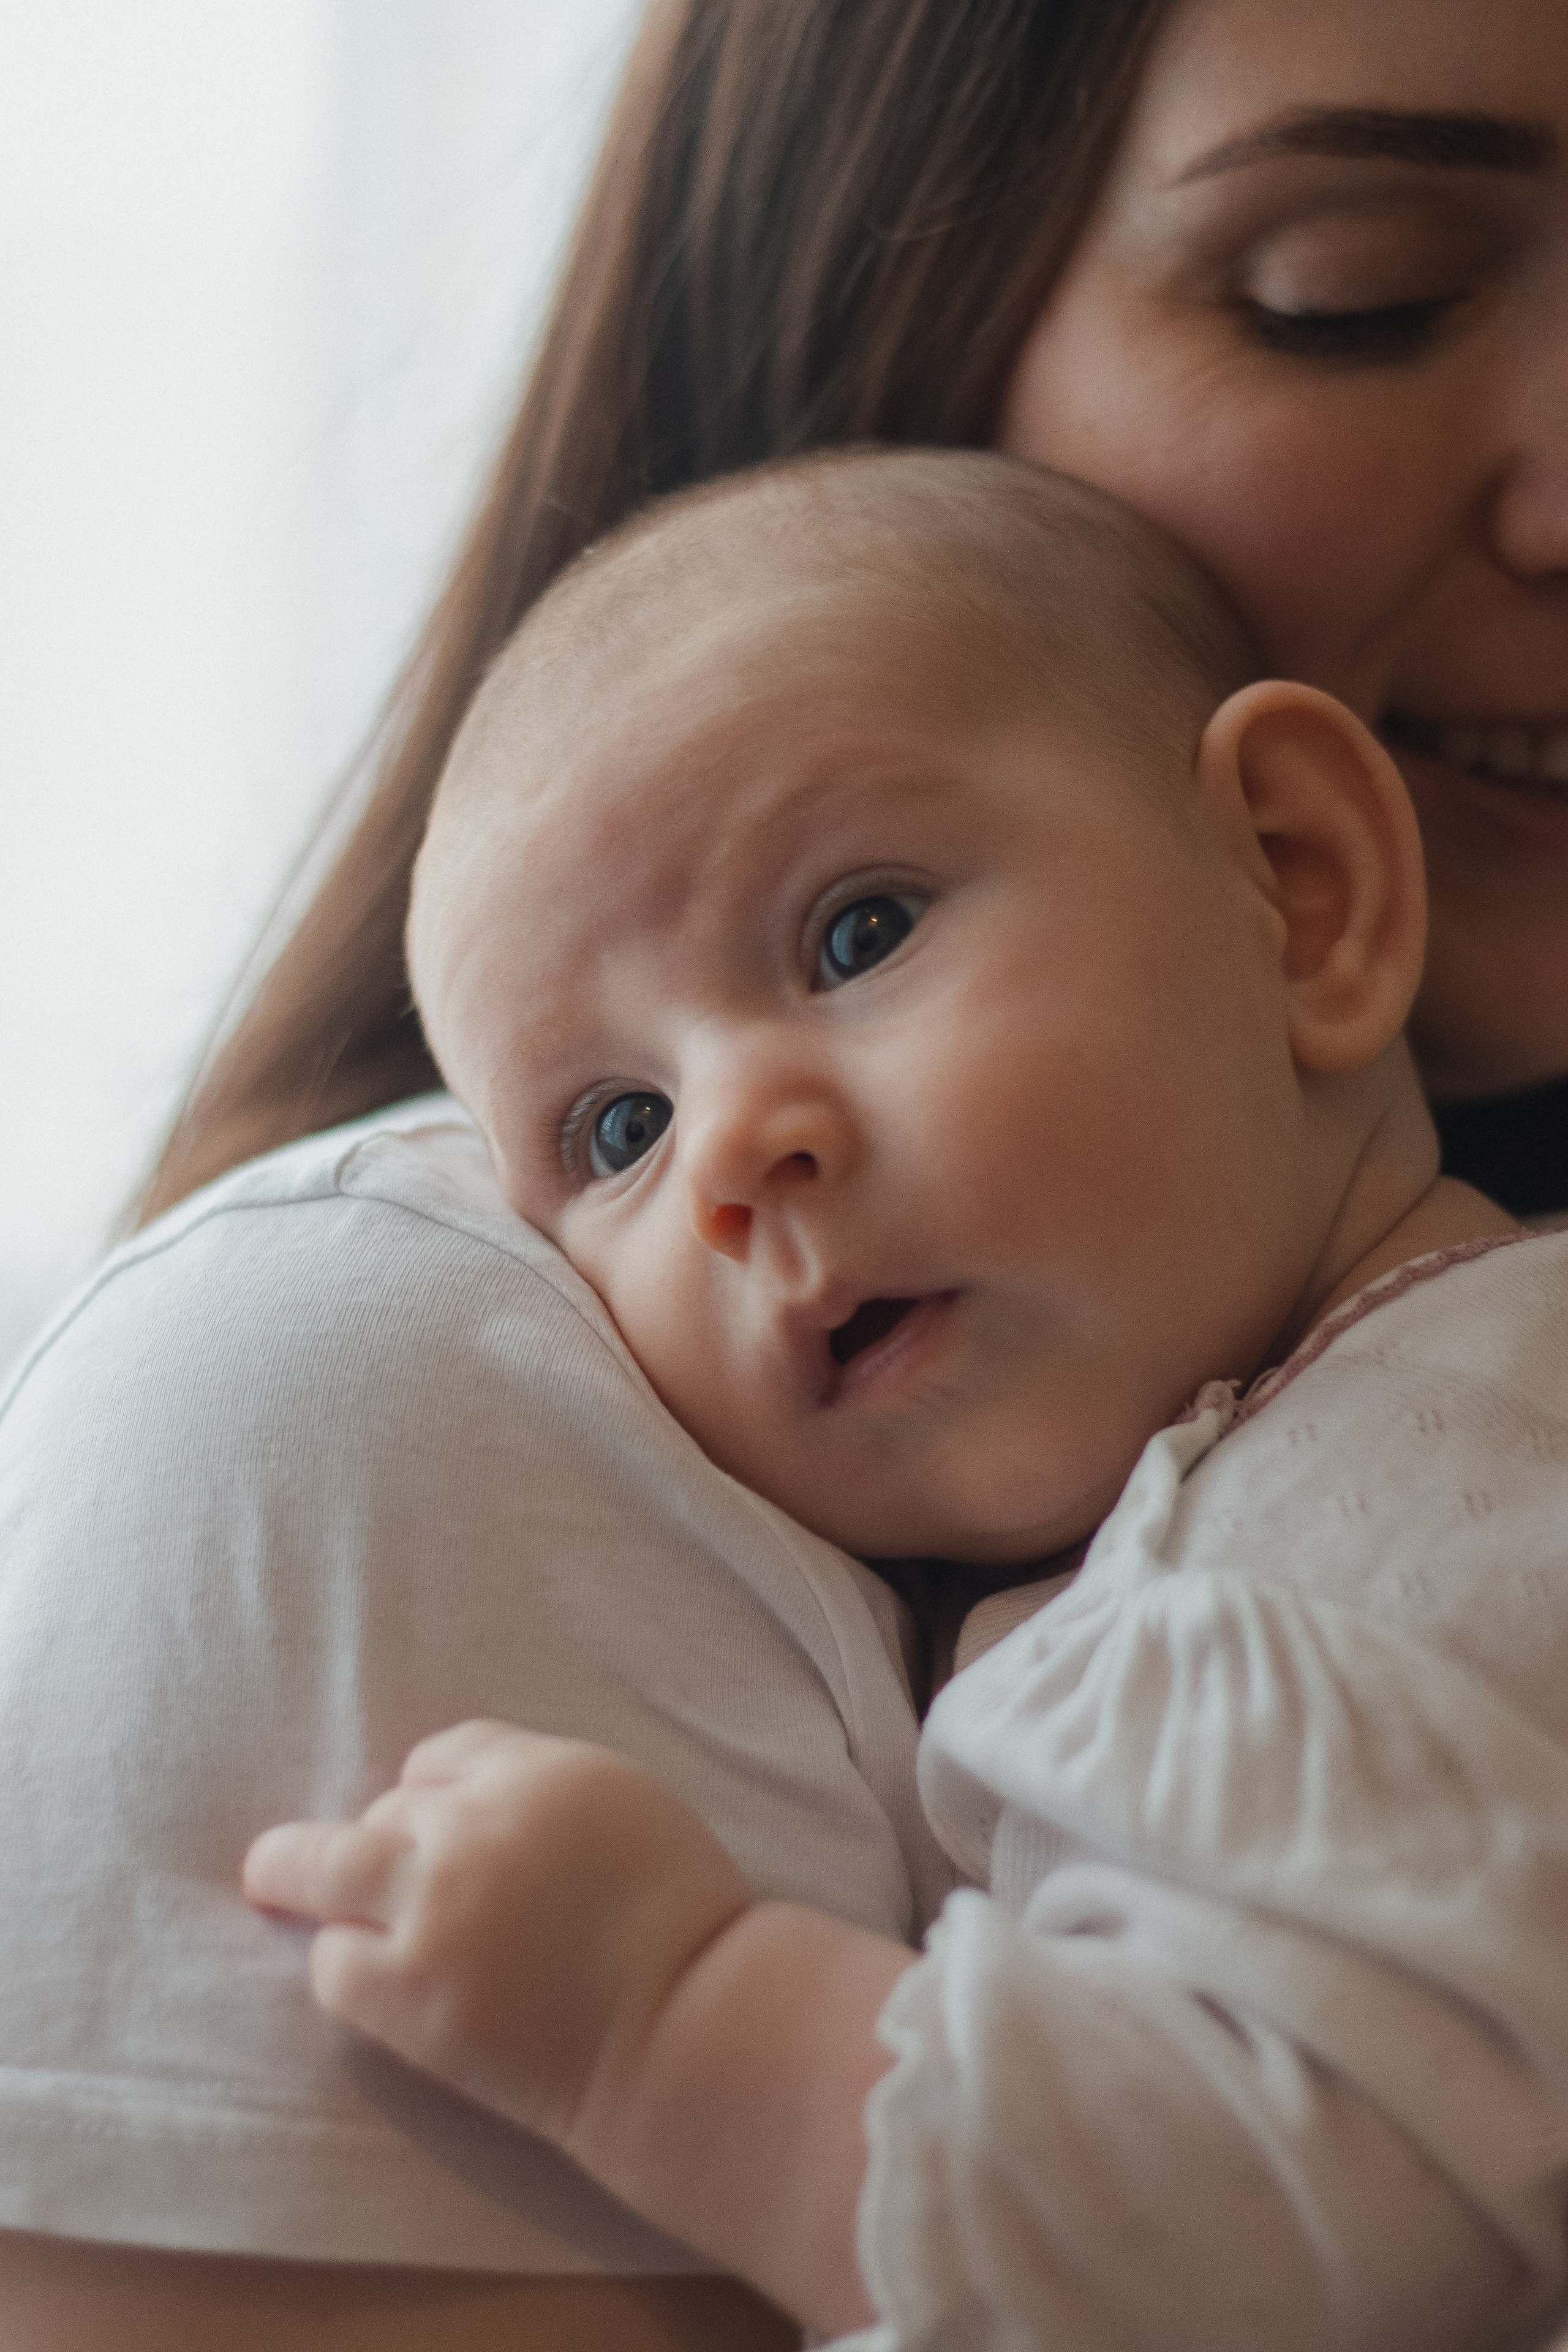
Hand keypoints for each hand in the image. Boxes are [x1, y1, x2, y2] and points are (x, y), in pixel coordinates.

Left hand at [242, 1720, 752, 2161]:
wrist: (686, 2035)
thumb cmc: (678, 1923)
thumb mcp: (625, 1804)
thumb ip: (542, 1788)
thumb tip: (457, 1796)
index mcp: (543, 1772)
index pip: (445, 1754)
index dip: (436, 1790)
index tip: (439, 1821)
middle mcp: (479, 1826)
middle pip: (389, 1804)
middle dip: (386, 1837)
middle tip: (351, 1866)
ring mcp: (437, 1908)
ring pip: (325, 1864)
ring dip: (305, 1876)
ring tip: (272, 1881)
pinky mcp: (411, 1993)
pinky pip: (333, 1959)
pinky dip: (340, 1959)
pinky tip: (361, 1972)